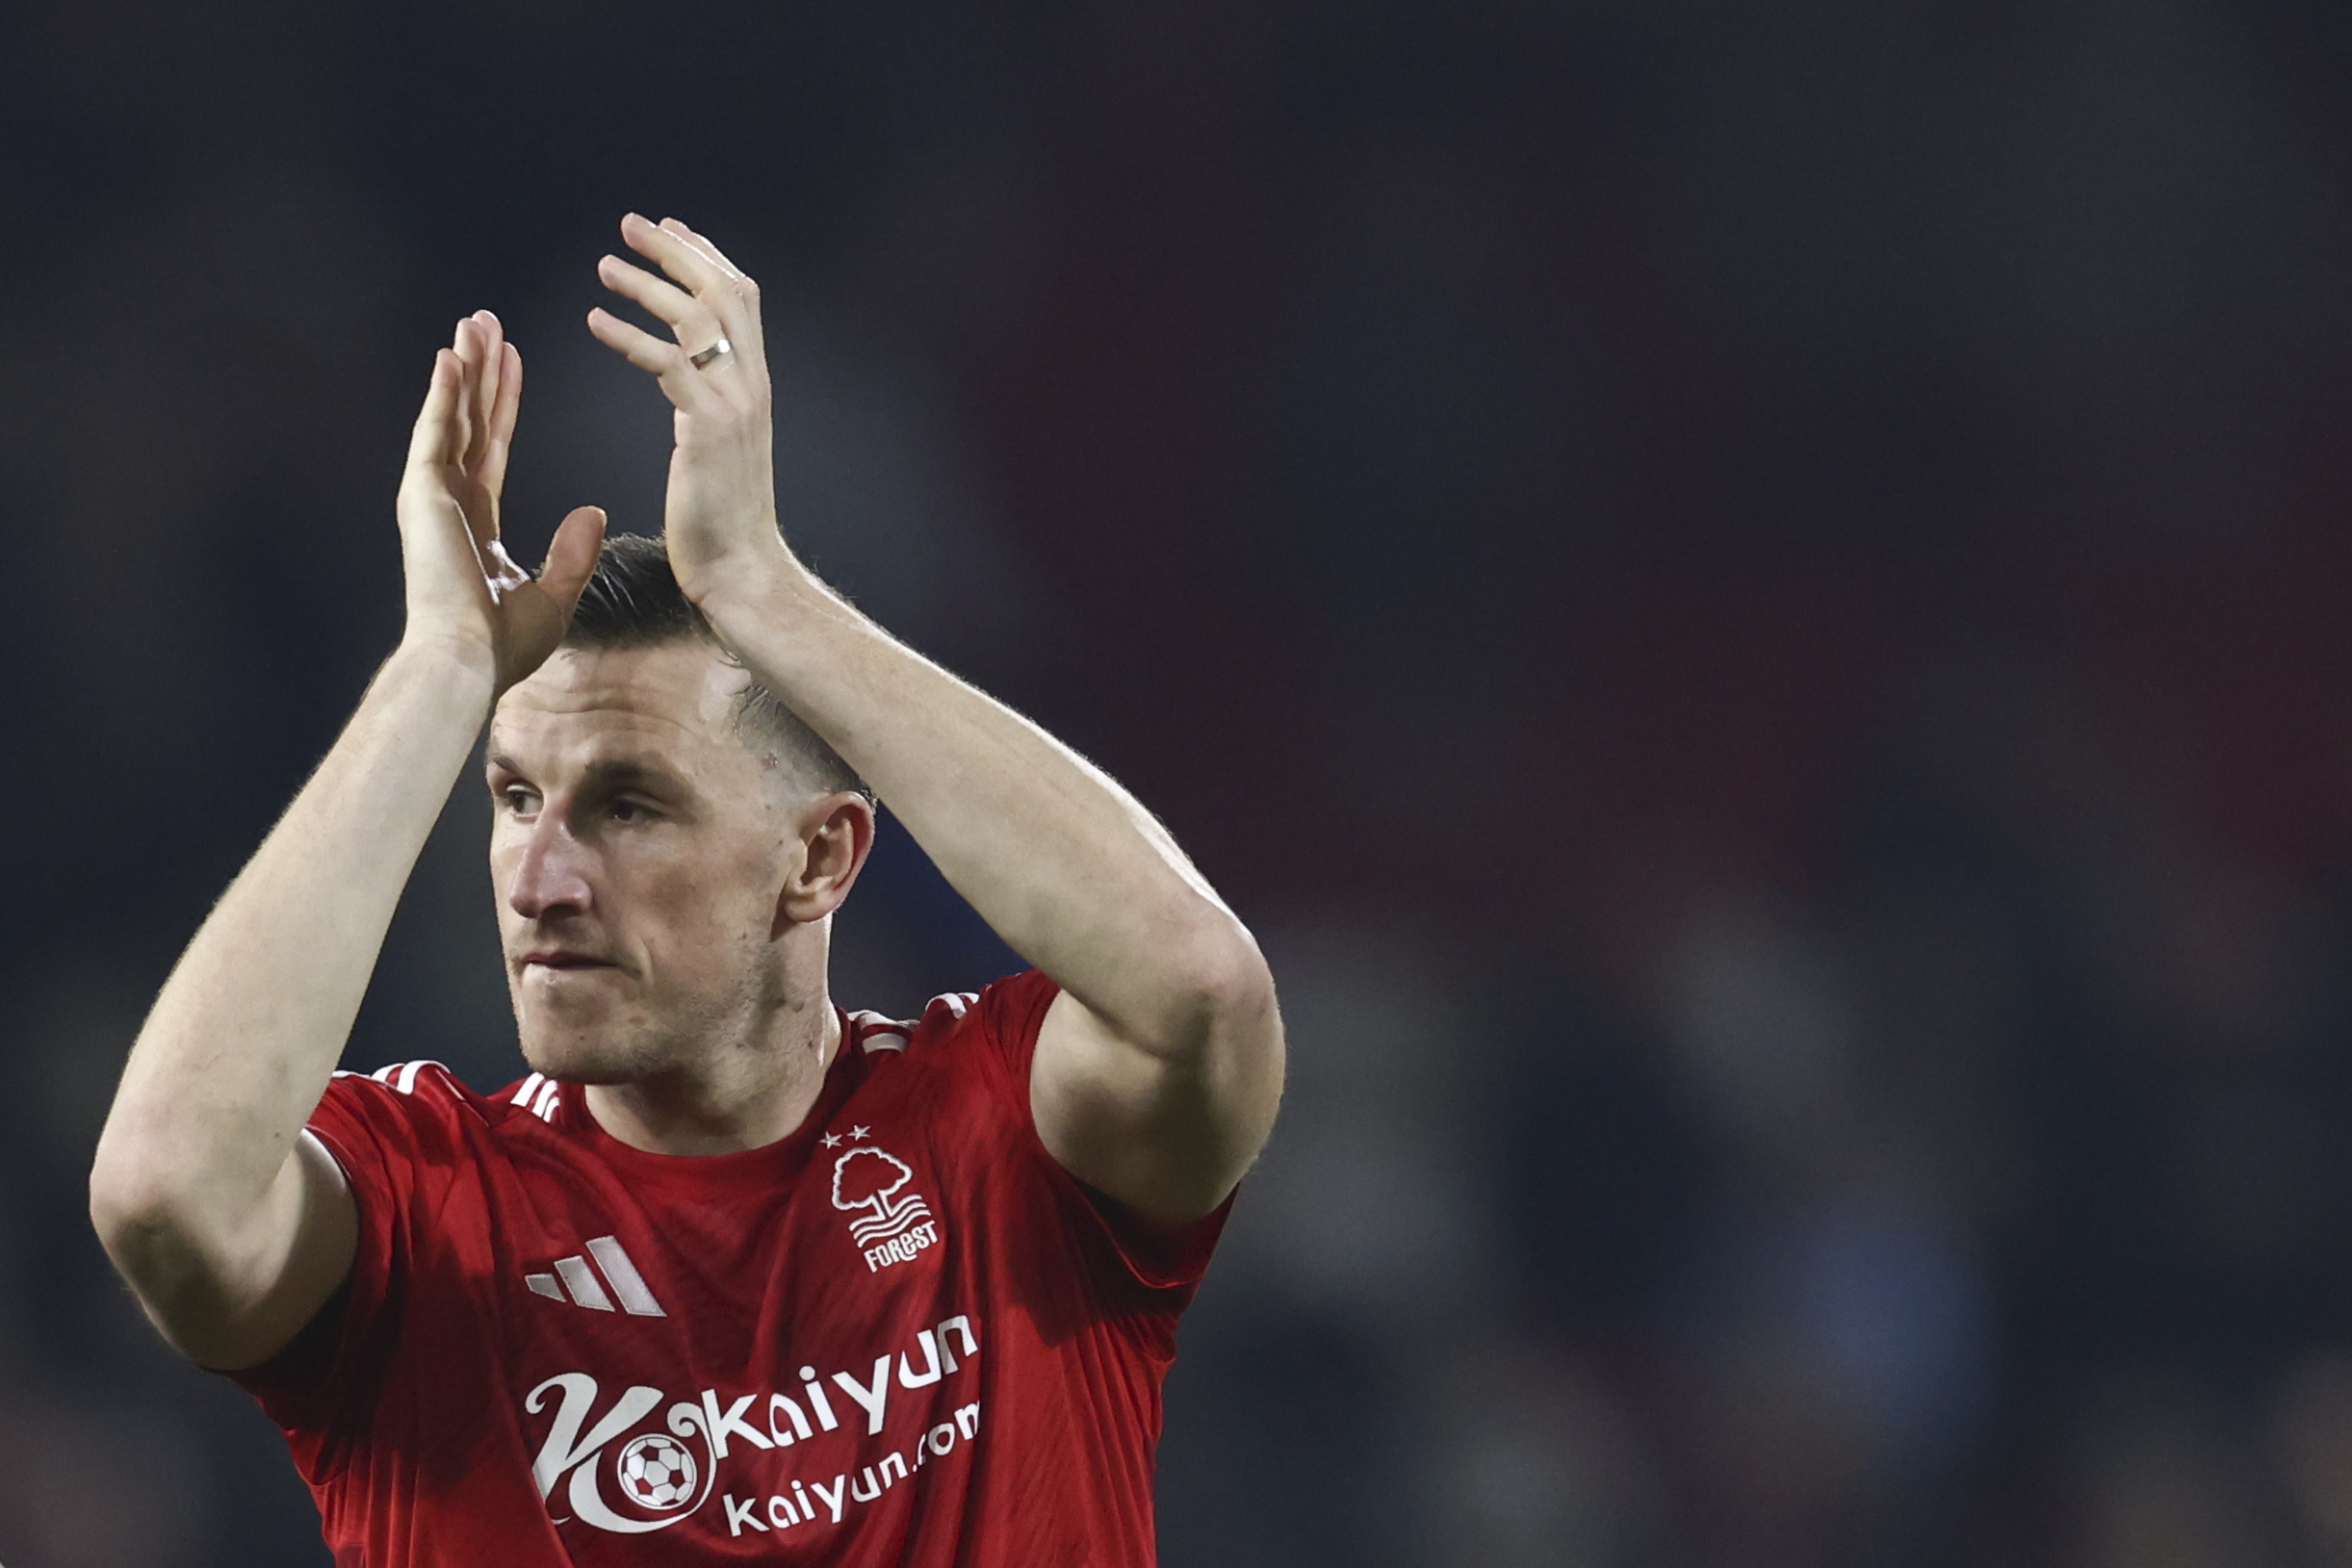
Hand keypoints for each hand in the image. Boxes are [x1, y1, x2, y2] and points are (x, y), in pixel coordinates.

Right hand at [395, 312, 605, 688]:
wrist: (468, 662)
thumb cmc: (502, 646)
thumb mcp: (553, 596)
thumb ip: (573, 553)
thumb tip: (595, 512)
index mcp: (477, 521)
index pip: (493, 446)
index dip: (504, 403)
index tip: (513, 361)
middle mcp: (450, 501)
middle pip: (469, 419)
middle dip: (481, 370)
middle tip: (486, 322)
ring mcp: (431, 495)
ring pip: (450, 415)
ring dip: (462, 367)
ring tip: (472, 322)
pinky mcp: (420, 494)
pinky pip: (434, 431)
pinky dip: (442, 393)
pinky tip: (452, 356)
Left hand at [586, 214, 792, 608]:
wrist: (743, 571)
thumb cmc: (723, 522)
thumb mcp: (722, 447)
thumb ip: (710, 403)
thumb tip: (690, 377)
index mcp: (755, 384)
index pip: (740, 298)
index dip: (705, 257)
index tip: (669, 229)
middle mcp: (752, 383)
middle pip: (723, 292)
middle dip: (677, 251)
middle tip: (630, 224)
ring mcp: (735, 404)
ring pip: (696, 318)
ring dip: (647, 284)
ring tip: (603, 265)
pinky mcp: (708, 428)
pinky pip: (667, 365)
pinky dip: (628, 337)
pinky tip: (594, 321)